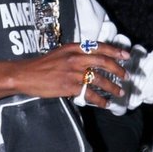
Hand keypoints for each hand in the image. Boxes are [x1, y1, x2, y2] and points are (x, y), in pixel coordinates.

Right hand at [0, 42, 129, 108]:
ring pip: (99, 79)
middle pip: (103, 62)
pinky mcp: (69, 87)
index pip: (99, 47)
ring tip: (119, 93)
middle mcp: (75, 58)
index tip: (127, 55)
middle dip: (118, 70)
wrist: (25, 74)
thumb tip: (94, 59)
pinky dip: (100, 100)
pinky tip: (105, 104)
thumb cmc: (42, 65)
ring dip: (112, 87)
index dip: (115, 51)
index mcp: (73, 48)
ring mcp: (72, 73)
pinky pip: (89, 94)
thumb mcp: (61, 53)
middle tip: (126, 76)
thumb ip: (77, 54)